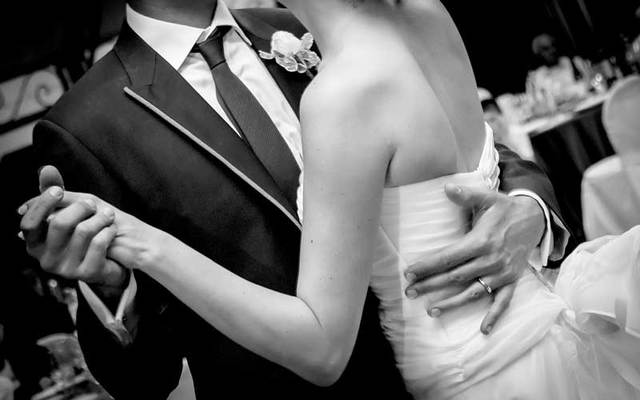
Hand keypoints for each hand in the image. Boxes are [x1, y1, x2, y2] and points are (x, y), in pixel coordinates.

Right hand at [19, 166, 125, 294]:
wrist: (111, 261)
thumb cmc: (85, 234)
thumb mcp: (69, 213)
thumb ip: (55, 194)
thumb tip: (47, 168)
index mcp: (36, 244)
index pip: (29, 223)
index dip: (43, 204)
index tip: (59, 190)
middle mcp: (46, 259)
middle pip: (59, 223)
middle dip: (80, 207)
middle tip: (92, 203)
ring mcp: (66, 269)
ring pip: (83, 232)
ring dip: (100, 217)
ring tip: (109, 215)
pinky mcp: (87, 273)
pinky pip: (100, 243)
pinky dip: (110, 231)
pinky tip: (112, 230)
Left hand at [404, 183, 544, 333]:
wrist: (536, 218)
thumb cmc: (505, 209)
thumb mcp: (488, 198)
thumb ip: (467, 195)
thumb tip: (446, 187)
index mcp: (481, 241)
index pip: (449, 257)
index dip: (428, 266)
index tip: (409, 272)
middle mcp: (491, 260)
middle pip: (456, 276)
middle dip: (431, 285)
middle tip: (409, 292)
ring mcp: (502, 273)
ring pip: (473, 292)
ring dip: (452, 302)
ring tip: (431, 310)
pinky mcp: (512, 281)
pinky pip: (503, 302)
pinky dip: (494, 316)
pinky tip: (483, 330)